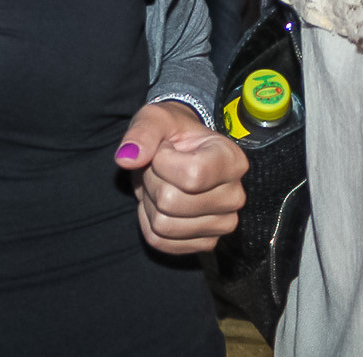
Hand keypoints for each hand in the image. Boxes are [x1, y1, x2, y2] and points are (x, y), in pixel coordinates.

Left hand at [115, 101, 247, 252]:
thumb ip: (142, 132)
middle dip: (152, 180)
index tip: (165, 149)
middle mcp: (234, 196)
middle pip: (171, 202)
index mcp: (232, 160)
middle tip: (159, 168)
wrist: (176, 153)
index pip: (192, 176)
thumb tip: (127, 159)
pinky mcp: (206, 243)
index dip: (163, 162)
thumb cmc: (171, 133)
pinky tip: (160, 203)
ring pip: (163, 225)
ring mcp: (223, 224)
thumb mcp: (156, 119)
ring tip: (162, 183)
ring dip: (150, 202)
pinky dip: (149, 221)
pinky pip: (159, 241)